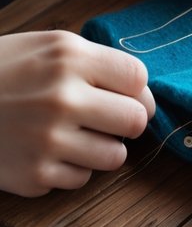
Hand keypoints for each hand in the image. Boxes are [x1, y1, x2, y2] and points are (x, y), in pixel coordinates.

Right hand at [0, 30, 153, 196]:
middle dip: (128, 121)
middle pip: (135, 121)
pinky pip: (80, 180)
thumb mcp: (48, 46)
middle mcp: (62, 98)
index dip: (137, 89)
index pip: (138, 78)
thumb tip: (142, 91)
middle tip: (110, 120)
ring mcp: (47, 140)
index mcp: (70, 58)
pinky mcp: (32, 176)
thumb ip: (96, 63)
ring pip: (114, 157)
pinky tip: (50, 151)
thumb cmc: (3, 70)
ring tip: (80, 136)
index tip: (127, 95)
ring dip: (103, 148)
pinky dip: (71, 168)